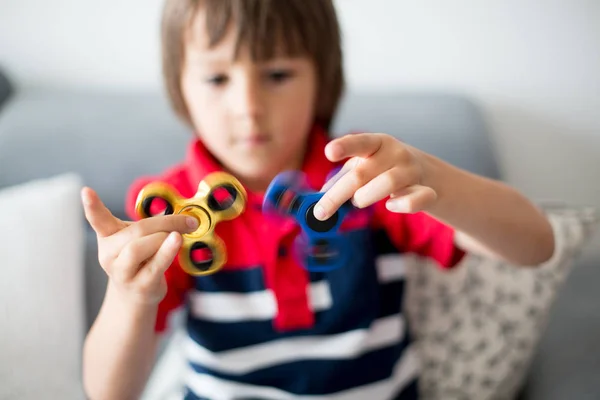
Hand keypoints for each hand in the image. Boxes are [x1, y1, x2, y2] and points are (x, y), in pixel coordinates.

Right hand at [81, 187, 198, 305]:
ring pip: (138, 248)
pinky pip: (155, 266)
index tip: (86, 191)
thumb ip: (151, 226)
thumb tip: (183, 214)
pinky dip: (167, 252)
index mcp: (107, 236)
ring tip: (178, 236)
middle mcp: (109, 254)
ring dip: (163, 238)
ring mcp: (122, 273)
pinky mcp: (140, 286)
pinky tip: (177, 240)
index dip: (92, 206)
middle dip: (165, 223)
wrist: (135, 295)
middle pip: (135, 231)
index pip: (98, 220)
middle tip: (187, 221)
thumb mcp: (138, 239)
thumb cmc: (140, 260)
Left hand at [314, 133, 436, 219]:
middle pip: (362, 173)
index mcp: (377, 143)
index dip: (345, 146)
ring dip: (365, 197)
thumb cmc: (384, 168)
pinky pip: (415, 200)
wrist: (426, 174)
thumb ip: (341, 179)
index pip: (360, 142)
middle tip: (321, 211)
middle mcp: (396, 153)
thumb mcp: (364, 166)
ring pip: (387, 183)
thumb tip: (317, 200)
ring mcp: (412, 171)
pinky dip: (402, 205)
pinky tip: (391, 205)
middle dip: (337, 194)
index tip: (329, 152)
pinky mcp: (426, 191)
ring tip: (358, 201)